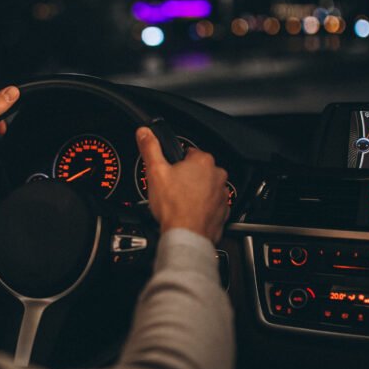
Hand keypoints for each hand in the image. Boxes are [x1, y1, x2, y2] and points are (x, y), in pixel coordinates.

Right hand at [136, 127, 229, 242]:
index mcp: (203, 161)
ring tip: (180, 202)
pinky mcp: (223, 211)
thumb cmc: (174, 207)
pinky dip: (203, 207)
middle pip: (198, 171)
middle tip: (172, 189)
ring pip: (206, 188)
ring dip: (196, 192)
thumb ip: (150, 148)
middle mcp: (217, 176)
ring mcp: (222, 194)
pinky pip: (212, 205)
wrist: (186, 235)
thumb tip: (145, 133)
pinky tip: (190, 212)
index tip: (170, 173)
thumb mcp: (155, 172)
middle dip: (186, 178)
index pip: (189, 153)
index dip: (176, 163)